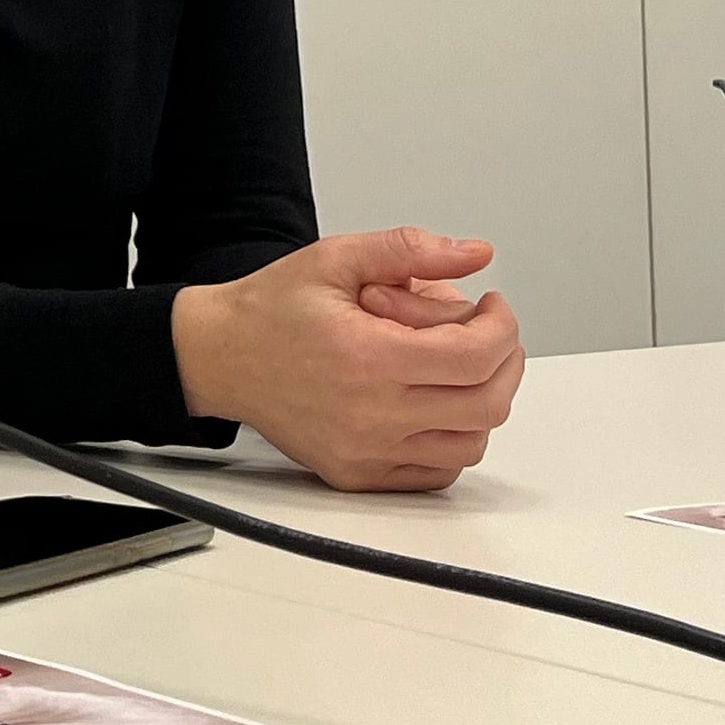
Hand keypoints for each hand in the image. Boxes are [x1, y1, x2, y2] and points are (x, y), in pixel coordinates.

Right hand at [171, 229, 525, 492]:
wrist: (220, 356)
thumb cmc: (272, 310)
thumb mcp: (336, 258)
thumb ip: (409, 250)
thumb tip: (474, 254)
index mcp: (368, 357)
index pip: (476, 356)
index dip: (501, 326)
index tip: (492, 307)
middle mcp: (371, 414)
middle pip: (486, 403)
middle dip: (504, 360)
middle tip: (489, 333)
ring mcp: (366, 452)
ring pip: (470, 443)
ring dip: (482, 401)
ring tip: (458, 366)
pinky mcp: (358, 474)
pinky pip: (437, 471)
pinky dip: (453, 439)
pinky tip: (435, 403)